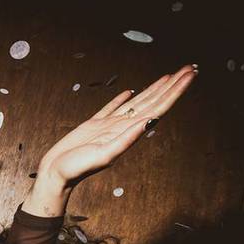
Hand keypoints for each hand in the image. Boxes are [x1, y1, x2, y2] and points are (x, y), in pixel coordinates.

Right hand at [36, 65, 195, 189]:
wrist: (54, 175)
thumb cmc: (75, 169)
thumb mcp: (102, 155)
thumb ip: (125, 140)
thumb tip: (148, 122)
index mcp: (127, 133)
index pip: (158, 107)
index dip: (175, 91)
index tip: (189, 75)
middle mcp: (122, 127)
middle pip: (153, 101)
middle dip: (172, 85)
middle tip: (189, 68)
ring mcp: (108, 126)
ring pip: (137, 102)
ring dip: (154, 88)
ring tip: (169, 75)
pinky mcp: (93, 125)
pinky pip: (112, 107)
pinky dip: (122, 98)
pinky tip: (130, 91)